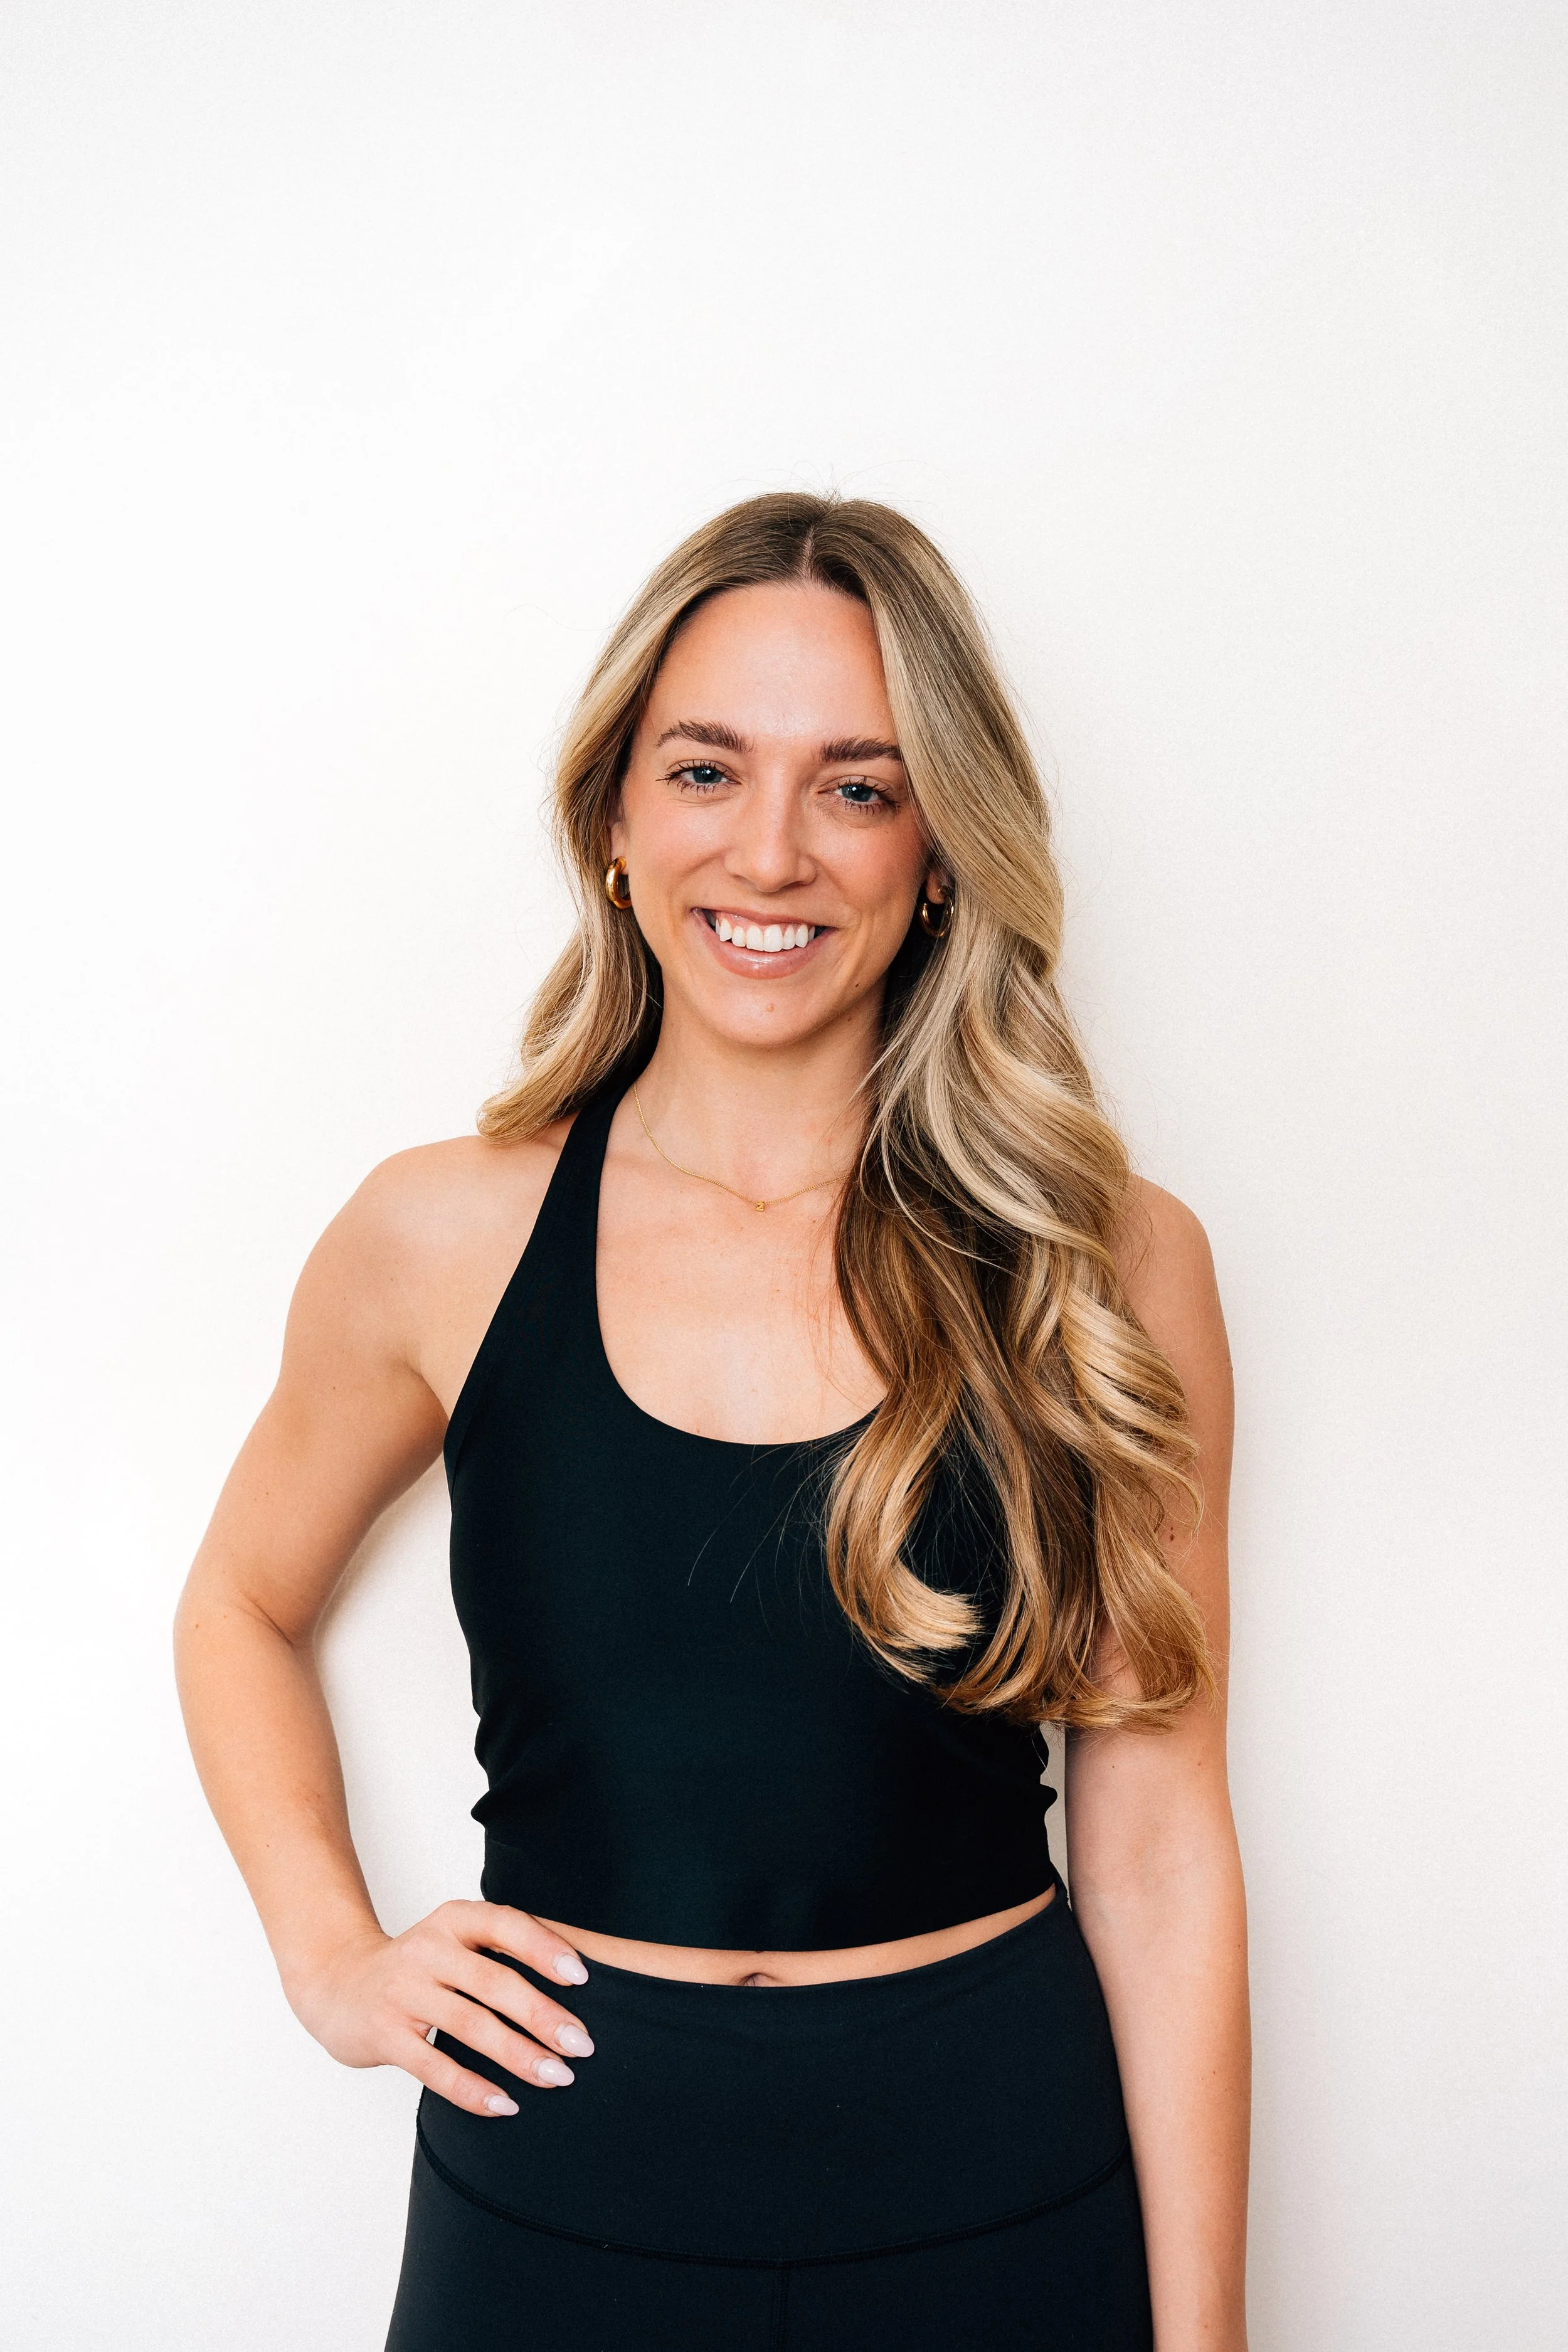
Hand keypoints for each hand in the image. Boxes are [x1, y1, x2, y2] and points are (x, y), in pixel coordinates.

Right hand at [285, 1899, 595, 2115]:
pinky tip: (505, 2105)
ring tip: (556, 2076)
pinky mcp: (385, 2034)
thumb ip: (501, 1952)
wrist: (337, 1983)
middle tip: (582, 2045)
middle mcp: (428, 1949)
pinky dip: (473, 2089)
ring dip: (518, 2054)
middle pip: (494, 1982)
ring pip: (471, 2026)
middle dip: (543, 2015)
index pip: (506, 1925)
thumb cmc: (417, 1967)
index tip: (583, 1977)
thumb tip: (577, 1985)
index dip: (545, 1949)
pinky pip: (435, 2066)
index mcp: (453, 1920)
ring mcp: (404, 1991)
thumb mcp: (454, 1941)